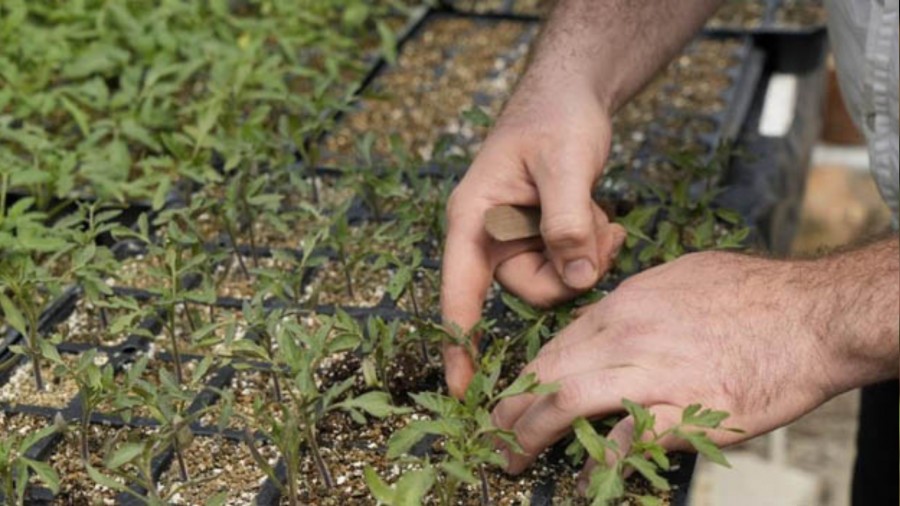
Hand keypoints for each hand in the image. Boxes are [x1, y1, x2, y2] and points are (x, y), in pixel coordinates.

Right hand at [441, 84, 626, 397]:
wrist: (570, 95)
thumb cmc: (555, 118)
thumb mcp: (564, 165)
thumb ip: (568, 222)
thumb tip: (580, 278)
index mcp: (472, 219)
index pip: (459, 294)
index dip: (459, 344)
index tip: (462, 393)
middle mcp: (489, 235)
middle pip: (529, 289)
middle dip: (571, 270)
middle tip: (601, 230)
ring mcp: (516, 238)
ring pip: (557, 279)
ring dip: (588, 252)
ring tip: (602, 212)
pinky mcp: (541, 237)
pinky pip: (571, 263)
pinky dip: (594, 245)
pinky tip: (606, 216)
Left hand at [491, 251, 860, 477]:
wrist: (813, 315)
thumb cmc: (754, 294)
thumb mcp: (680, 278)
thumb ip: (638, 306)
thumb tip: (611, 330)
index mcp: (623, 306)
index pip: (554, 347)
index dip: (526, 380)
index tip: (513, 401)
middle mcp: (627, 336)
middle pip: (546, 374)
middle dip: (510, 411)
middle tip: (494, 436)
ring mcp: (653, 372)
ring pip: (566, 402)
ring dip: (530, 435)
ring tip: (512, 459)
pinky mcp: (687, 411)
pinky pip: (625, 439)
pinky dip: (598, 460)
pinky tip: (586, 476)